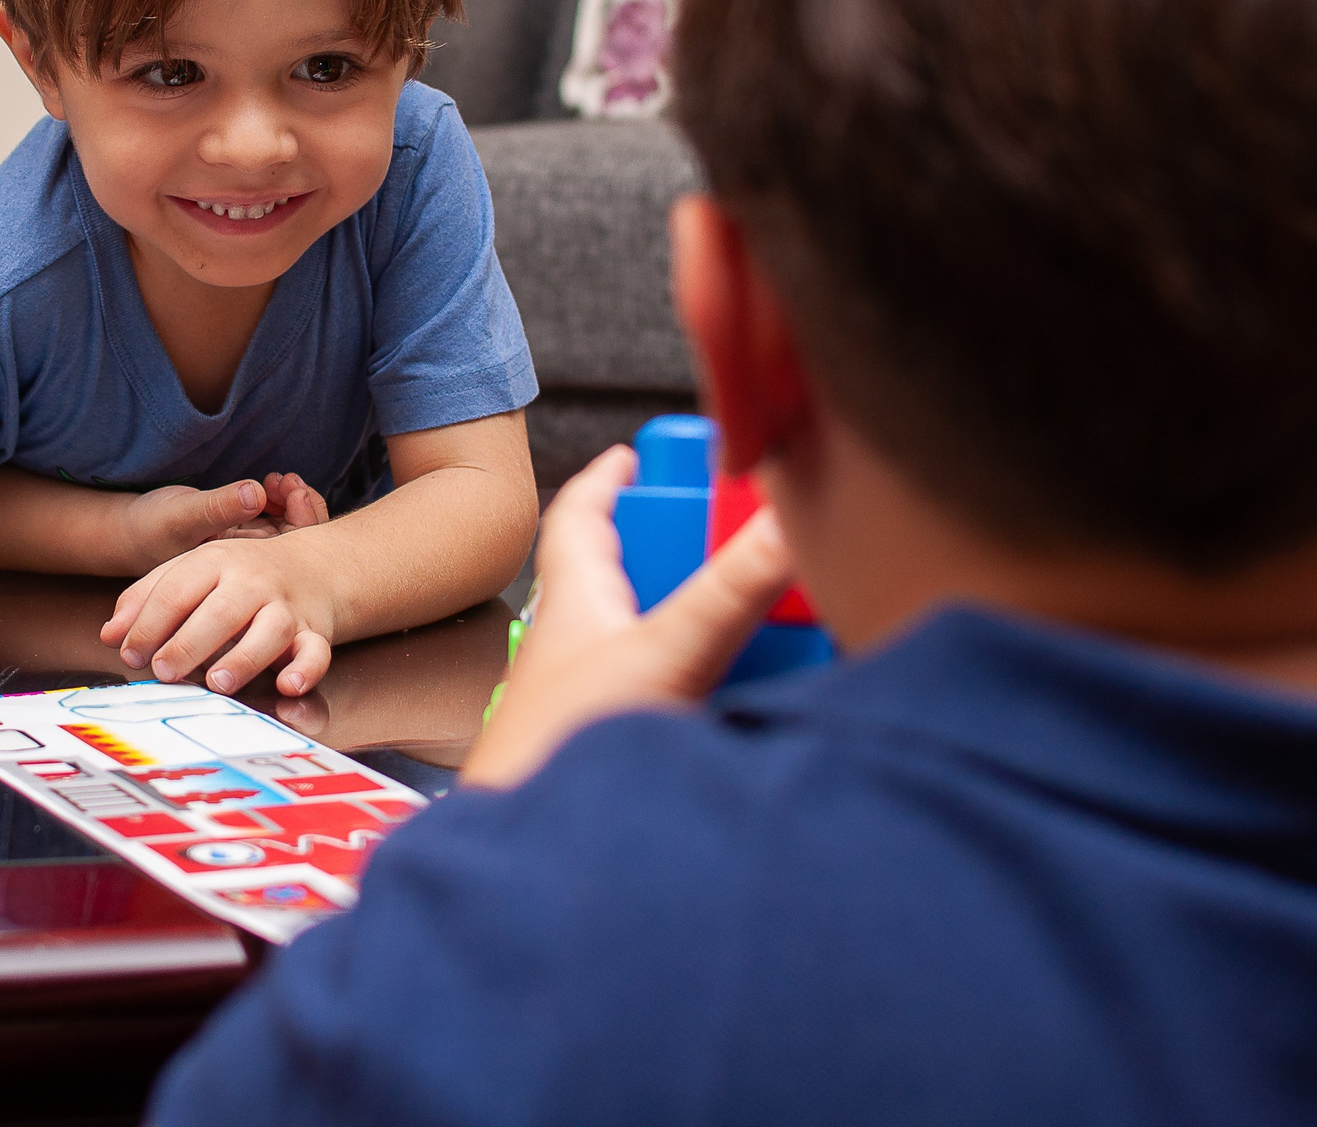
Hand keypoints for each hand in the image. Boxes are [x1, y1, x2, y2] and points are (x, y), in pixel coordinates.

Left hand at [101, 482, 338, 695]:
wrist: (312, 566)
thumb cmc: (237, 577)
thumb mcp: (190, 573)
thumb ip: (147, 599)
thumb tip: (110, 635)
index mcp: (215, 561)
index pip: (175, 590)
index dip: (149, 624)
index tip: (130, 653)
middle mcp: (251, 581)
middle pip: (220, 610)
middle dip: (189, 643)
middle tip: (163, 671)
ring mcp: (285, 606)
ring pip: (269, 629)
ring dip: (244, 658)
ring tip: (217, 682)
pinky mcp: (314, 632)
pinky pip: (315, 651)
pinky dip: (305, 670)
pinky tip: (288, 685)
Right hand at [113, 472, 324, 566]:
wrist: (130, 531)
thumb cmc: (153, 528)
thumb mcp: (183, 516)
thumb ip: (217, 508)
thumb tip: (256, 494)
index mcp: (242, 575)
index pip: (292, 557)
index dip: (304, 522)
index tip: (295, 493)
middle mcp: (249, 567)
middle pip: (298, 544)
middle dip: (303, 509)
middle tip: (291, 482)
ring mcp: (247, 550)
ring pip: (288, 530)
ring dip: (291, 501)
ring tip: (279, 479)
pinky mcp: (241, 531)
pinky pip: (274, 518)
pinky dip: (278, 497)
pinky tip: (271, 481)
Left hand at [461, 445, 795, 789]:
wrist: (533, 863)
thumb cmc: (561, 751)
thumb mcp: (665, 653)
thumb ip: (731, 591)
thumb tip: (783, 521)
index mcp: (577, 597)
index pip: (583, 516)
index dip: (610, 480)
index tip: (638, 454)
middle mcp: (582, 642)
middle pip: (635, 575)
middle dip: (687, 555)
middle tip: (742, 544)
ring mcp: (598, 697)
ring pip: (659, 640)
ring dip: (710, 627)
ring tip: (769, 621)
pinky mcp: (617, 746)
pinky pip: (676, 698)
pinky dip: (715, 689)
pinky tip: (750, 703)